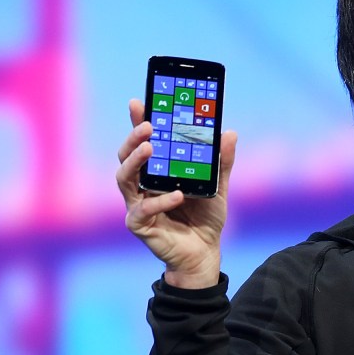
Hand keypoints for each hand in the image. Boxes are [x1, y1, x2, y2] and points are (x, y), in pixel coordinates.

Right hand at [116, 98, 237, 288]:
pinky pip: (143, 210)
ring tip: (150, 148)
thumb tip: (229, 132)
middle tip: (147, 125)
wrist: (205, 253)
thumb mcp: (219, 186)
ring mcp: (137, 204)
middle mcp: (141, 186)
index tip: (139, 101)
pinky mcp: (140, 225)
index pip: (143, 143)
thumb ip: (222, 161)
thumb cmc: (205, 218)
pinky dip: (160, 200)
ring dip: (136, 162)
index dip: (138, 122)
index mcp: (156, 172)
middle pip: (126, 156)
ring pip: (124, 179)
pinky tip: (177, 194)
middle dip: (133, 138)